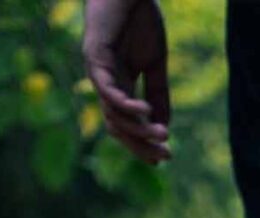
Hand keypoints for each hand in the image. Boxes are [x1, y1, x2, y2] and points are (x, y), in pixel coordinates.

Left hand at [83, 0, 170, 163]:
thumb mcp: (155, 62)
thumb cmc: (139, 20)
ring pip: (113, 112)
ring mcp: (97, 72)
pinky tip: (143, 109)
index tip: (164, 156)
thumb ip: (159, 92)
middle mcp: (104, 84)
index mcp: (119, 86)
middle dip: (140, 144)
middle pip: (117, 127)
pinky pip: (107, 88)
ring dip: (137, 127)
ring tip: (162, 134)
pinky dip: (123, 102)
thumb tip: (164, 126)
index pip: (127, 124)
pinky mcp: (94, 56)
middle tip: (165, 156)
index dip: (143, 142)